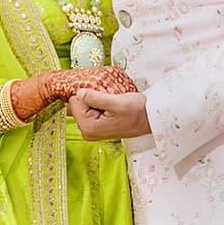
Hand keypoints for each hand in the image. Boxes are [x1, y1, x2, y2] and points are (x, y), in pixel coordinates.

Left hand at [5, 66, 136, 126]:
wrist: (149, 119)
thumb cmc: (137, 112)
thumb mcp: (117, 102)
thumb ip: (96, 98)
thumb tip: (79, 92)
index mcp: (88, 127)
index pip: (74, 101)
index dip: (87, 93)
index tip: (102, 93)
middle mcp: (87, 131)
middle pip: (77, 104)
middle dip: (90, 97)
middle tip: (108, 97)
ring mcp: (91, 130)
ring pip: (83, 105)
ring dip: (95, 99)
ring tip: (110, 101)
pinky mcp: (96, 126)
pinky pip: (89, 109)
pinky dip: (98, 103)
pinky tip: (109, 104)